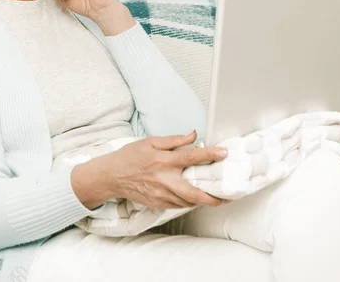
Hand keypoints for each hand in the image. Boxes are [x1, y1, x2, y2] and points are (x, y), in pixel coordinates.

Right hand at [72, 131, 227, 209]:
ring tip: (216, 197)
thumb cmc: (130, 157)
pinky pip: (178, 205)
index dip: (210, 154)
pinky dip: (189, 202)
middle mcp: (164, 180)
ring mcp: (161, 195)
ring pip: (188, 202)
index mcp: (164, 161)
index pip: (192, 156)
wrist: (111, 176)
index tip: (223, 153)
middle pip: (195, 192)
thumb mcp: (151, 141)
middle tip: (227, 195)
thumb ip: (174, 140)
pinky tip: (196, 198)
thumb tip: (194, 135)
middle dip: (214, 197)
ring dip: (203, 201)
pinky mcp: (158, 204)